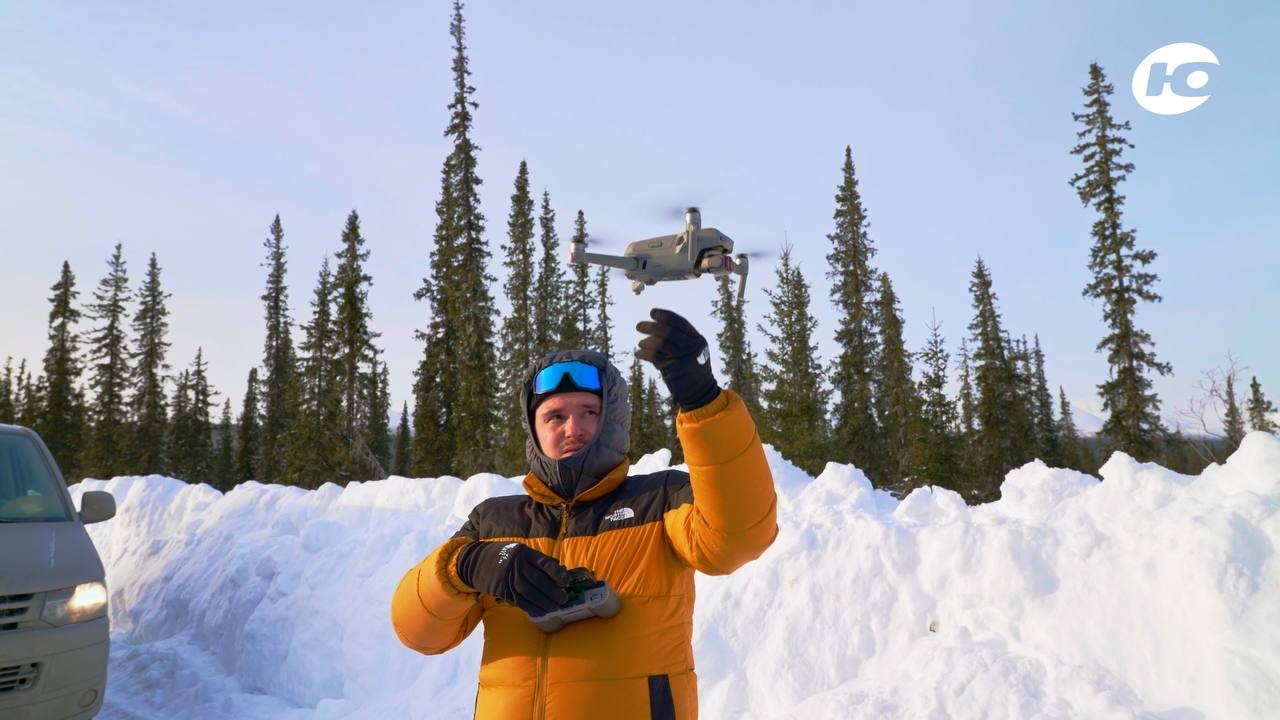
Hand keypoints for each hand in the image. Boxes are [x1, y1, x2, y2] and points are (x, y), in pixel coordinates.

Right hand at [455, 540, 571, 615]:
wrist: (476, 561)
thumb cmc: (504, 555)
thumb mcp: (521, 551)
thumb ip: (539, 560)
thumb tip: (560, 570)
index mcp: (525, 553)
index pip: (545, 564)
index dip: (557, 574)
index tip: (566, 581)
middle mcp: (518, 565)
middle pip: (539, 581)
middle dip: (554, 592)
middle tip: (563, 598)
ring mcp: (509, 579)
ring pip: (531, 594)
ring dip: (545, 602)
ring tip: (555, 607)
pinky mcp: (503, 590)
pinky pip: (520, 601)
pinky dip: (532, 608)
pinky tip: (541, 611)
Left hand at [636, 308, 719, 411]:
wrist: (700, 392)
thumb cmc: (692, 369)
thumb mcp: (694, 351)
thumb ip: (681, 339)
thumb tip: (656, 325)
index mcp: (698, 340)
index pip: (680, 322)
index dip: (665, 315)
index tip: (652, 312)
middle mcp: (692, 347)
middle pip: (668, 331)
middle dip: (651, 326)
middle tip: (638, 326)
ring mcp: (683, 358)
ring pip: (660, 343)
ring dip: (646, 341)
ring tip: (640, 343)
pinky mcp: (674, 369)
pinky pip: (654, 357)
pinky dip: (644, 353)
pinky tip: (639, 353)